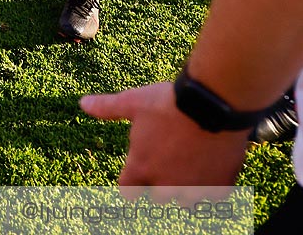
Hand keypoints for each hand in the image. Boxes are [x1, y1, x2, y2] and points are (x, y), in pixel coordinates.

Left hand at [82, 82, 249, 202]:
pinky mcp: (219, 187)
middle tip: (169, 160)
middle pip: (158, 198)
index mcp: (141, 166)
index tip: (137, 174)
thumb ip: (107, 108)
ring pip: (186, 201)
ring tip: (191, 162)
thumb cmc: (169, 102)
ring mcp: (194, 189)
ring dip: (186, 188)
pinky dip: (214, 184)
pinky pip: (214, 195)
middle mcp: (166, 185)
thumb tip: (82, 104)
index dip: (131, 182)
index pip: (127, 191)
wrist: (212, 103)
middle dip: (161, 184)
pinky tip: (214, 163)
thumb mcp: (133, 101)